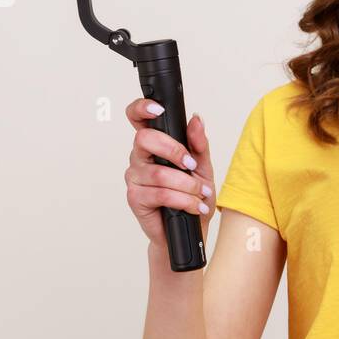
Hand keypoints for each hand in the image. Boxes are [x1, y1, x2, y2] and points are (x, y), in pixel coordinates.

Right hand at [123, 98, 215, 248]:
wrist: (190, 230)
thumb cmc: (193, 196)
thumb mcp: (203, 167)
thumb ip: (199, 144)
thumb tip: (196, 120)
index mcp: (153, 145)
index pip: (138, 119)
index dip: (141, 109)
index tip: (158, 109)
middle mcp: (140, 158)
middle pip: (145, 140)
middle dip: (173, 150)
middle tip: (191, 164)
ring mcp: (135, 178)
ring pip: (159, 173)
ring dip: (187, 184)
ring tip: (201, 194)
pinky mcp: (135, 198)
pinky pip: (160, 194)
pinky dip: (184, 200)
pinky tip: (194, 205)